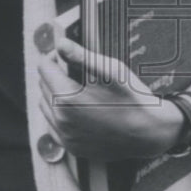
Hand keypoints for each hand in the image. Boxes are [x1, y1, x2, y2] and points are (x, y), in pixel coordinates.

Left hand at [37, 37, 184, 160]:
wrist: (148, 132)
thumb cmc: (131, 98)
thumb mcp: (110, 70)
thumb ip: (80, 56)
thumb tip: (59, 43)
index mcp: (66, 98)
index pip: (44, 68)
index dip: (53, 56)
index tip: (65, 54)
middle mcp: (61, 119)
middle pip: (42, 86)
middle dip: (53, 73)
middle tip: (72, 68)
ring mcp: (65, 136)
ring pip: (45, 107)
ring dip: (53, 93)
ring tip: (74, 87)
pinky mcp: (72, 146)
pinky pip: (53, 127)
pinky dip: (58, 114)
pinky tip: (76, 108)